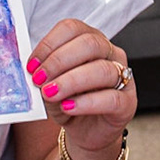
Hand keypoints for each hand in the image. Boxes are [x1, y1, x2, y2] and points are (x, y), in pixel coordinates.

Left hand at [28, 19, 134, 159]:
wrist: (86, 131)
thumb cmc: (68, 102)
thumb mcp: (50, 85)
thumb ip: (43, 75)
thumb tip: (31, 72)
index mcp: (89, 40)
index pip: (72, 28)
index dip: (49, 44)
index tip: (32, 64)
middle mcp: (109, 53)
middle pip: (90, 44)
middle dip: (59, 61)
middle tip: (39, 78)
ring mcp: (123, 77)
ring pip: (102, 70)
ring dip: (70, 81)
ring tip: (50, 93)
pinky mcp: (127, 103)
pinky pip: (110, 98)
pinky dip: (86, 103)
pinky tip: (69, 107)